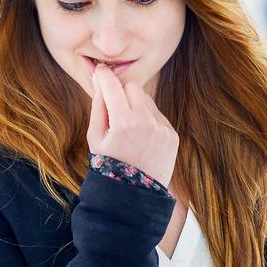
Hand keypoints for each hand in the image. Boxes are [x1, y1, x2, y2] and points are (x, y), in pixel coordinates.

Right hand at [86, 65, 178, 189]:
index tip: (100, 71)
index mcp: (123, 123)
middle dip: (122, 93)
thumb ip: (97, 106)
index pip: (112, 85)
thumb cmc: (109, 165)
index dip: (104, 76)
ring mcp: (161, 129)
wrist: (134, 195)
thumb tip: (98, 79)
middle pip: (133, 87)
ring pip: (147, 100)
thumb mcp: (95, 137)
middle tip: (116, 109)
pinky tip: (141, 139)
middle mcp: (145, 123)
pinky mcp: (171, 135)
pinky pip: (157, 115)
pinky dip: (148, 120)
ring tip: (129, 130)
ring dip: (136, 107)